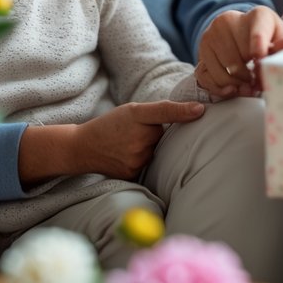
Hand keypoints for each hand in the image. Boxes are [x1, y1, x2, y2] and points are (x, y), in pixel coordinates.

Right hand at [70, 101, 205, 178]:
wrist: (82, 147)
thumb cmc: (111, 125)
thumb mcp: (131, 110)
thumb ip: (158, 111)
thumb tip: (193, 113)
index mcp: (136, 114)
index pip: (165, 111)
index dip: (184, 111)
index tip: (201, 110)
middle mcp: (138, 136)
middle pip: (162, 134)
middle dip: (155, 133)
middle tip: (134, 133)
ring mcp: (136, 157)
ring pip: (156, 150)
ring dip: (149, 147)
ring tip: (127, 145)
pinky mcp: (133, 172)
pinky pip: (149, 164)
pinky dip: (143, 159)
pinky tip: (126, 156)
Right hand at [196, 6, 282, 97]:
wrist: (243, 31)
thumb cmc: (267, 37)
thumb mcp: (279, 39)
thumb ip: (282, 46)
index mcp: (258, 15)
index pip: (258, 32)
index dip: (258, 47)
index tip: (259, 60)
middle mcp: (229, 20)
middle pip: (240, 57)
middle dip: (250, 77)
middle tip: (257, 86)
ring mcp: (212, 34)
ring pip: (223, 70)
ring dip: (236, 85)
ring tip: (248, 89)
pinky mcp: (201, 48)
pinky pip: (207, 75)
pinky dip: (220, 87)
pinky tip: (232, 89)